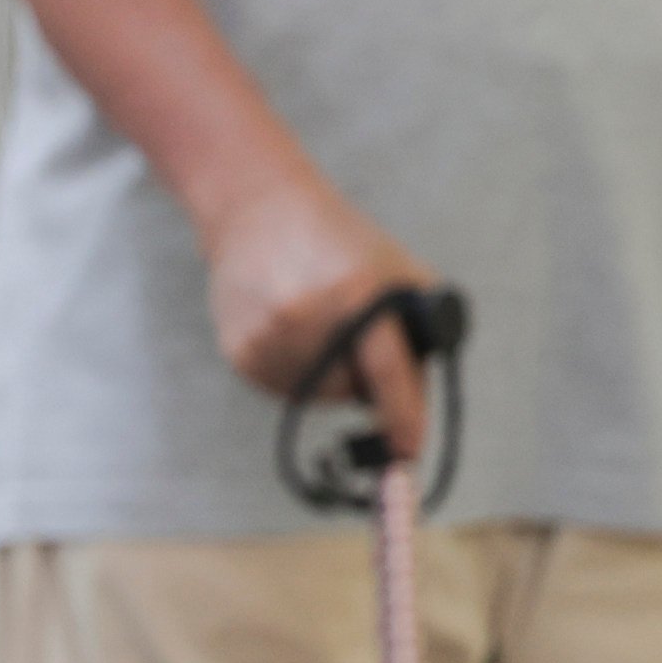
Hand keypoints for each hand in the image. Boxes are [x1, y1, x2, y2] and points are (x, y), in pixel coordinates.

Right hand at [201, 172, 434, 461]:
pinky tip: (295, 328)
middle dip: (366, 379)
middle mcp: (307, 318)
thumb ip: (420, 324)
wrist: (258, 209)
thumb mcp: (394, 267)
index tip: (409, 453)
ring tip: (322, 321)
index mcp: (355, 294)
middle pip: (352, 390)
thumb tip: (416, 398)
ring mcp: (268, 338)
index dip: (403, 417)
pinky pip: (285, 388)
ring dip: (331, 376)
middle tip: (359, 336)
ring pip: (317, 395)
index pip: (387, 372)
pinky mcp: (241, 353)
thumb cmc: (340, 242)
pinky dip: (300, 372)